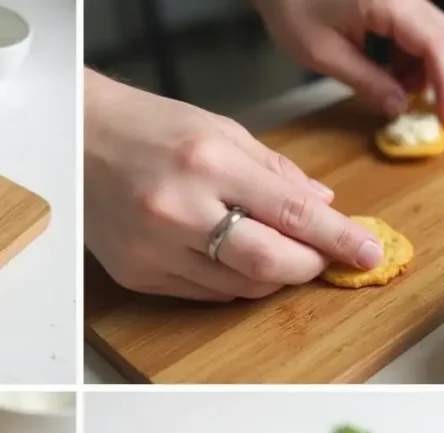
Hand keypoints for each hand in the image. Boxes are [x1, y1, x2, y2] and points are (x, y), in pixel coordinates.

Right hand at [84, 71, 383, 300]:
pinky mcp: (138, 274)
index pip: (291, 213)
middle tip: (322, 258)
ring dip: (271, 275)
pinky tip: (231, 258)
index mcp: (206, 162)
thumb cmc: (146, 127)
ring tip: (276, 253)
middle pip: (267, 263)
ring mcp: (154, 249)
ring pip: (238, 286)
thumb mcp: (219, 129)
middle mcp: (178, 210)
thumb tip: (321, 206)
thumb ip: (274, 170)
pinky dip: (232, 282)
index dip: (337, 238)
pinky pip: (204, 293)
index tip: (367, 250)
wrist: (76, 143)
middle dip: (307, 266)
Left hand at [256, 0, 443, 126]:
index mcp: (391, 2)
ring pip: (434, 33)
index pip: (436, 45)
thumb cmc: (292, 10)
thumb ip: (367, 82)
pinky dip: (411, 55)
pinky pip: (417, 27)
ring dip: (425, 68)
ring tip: (400, 93)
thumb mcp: (325, 55)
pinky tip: (392, 74)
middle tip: (434, 116)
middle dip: (441, 79)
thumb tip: (399, 108)